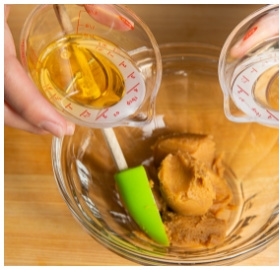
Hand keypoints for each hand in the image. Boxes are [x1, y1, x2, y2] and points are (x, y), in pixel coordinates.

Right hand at [4, 4, 133, 136]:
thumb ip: (90, 0)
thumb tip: (123, 21)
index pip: (5, 78)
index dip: (31, 110)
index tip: (58, 128)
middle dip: (21, 120)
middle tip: (57, 129)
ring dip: (10, 110)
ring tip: (44, 118)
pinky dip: (4, 91)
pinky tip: (24, 93)